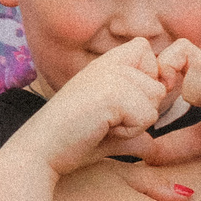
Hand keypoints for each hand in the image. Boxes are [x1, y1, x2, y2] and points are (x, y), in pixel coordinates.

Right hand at [7, 39, 172, 175]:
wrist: (43, 148)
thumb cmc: (73, 138)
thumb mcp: (110, 123)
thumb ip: (133, 119)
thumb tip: (155, 135)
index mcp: (105, 62)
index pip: (147, 52)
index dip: (146, 80)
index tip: (117, 103)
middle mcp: (109, 62)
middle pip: (157, 86)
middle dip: (141, 110)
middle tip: (105, 118)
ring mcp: (111, 75)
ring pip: (155, 101)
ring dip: (135, 122)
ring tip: (102, 123)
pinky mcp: (113, 94)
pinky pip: (146, 117)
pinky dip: (128, 132)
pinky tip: (101, 129)